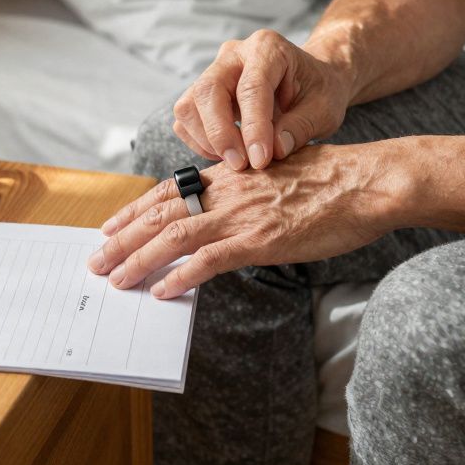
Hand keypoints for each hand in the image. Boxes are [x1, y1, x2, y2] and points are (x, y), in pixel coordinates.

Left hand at [89, 141, 406, 297]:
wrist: (368, 181)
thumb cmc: (332, 179)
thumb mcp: (277, 173)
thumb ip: (247, 190)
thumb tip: (228, 211)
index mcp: (230, 173)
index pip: (168, 191)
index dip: (133, 210)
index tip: (108, 225)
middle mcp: (228, 191)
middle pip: (160, 215)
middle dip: (122, 238)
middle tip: (96, 260)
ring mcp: (243, 215)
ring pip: (175, 237)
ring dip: (139, 259)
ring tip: (115, 279)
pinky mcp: (262, 240)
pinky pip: (210, 260)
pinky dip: (182, 276)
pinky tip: (164, 291)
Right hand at [174, 29, 353, 170]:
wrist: (311, 81)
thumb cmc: (319, 90)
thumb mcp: (324, 108)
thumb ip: (301, 127)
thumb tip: (274, 151)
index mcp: (268, 48)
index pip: (251, 87)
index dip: (253, 127)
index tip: (260, 160)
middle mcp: (233, 54)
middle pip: (208, 91)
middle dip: (220, 134)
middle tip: (241, 165)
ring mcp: (213, 71)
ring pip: (188, 106)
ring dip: (207, 140)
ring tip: (237, 161)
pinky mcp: (201, 93)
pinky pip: (185, 119)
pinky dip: (199, 142)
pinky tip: (227, 154)